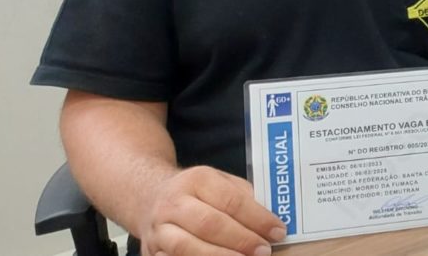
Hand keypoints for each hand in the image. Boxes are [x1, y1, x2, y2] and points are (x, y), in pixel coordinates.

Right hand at [138, 166, 286, 255]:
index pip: (231, 200)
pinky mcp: (151, 251)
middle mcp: (173, 203)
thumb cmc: (196, 192)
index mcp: (197, 179)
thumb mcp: (220, 182)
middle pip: (209, 224)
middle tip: (264, 250)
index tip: (278, 231)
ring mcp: (159, 229)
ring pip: (186, 247)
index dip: (257, 218)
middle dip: (241, 240)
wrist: (149, 197)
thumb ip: (244, 197)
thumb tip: (270, 220)